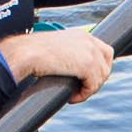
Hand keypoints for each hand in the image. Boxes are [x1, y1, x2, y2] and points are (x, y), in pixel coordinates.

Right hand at [0, 28, 114, 102]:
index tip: (90, 78)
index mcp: (81, 34)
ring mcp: (90, 52)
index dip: (100, 67)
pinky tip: (72, 97)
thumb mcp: (56, 48)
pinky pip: (92, 86)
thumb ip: (69, 53)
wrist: (25, 52)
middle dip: (97, 80)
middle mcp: (89, 40)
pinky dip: (83, 95)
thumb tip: (75, 69)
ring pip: (100, 78)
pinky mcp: (87, 65)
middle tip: (82, 89)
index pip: (104, 51)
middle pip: (106, 65)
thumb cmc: (31, 51)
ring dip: (88, 89)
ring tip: (74, 94)